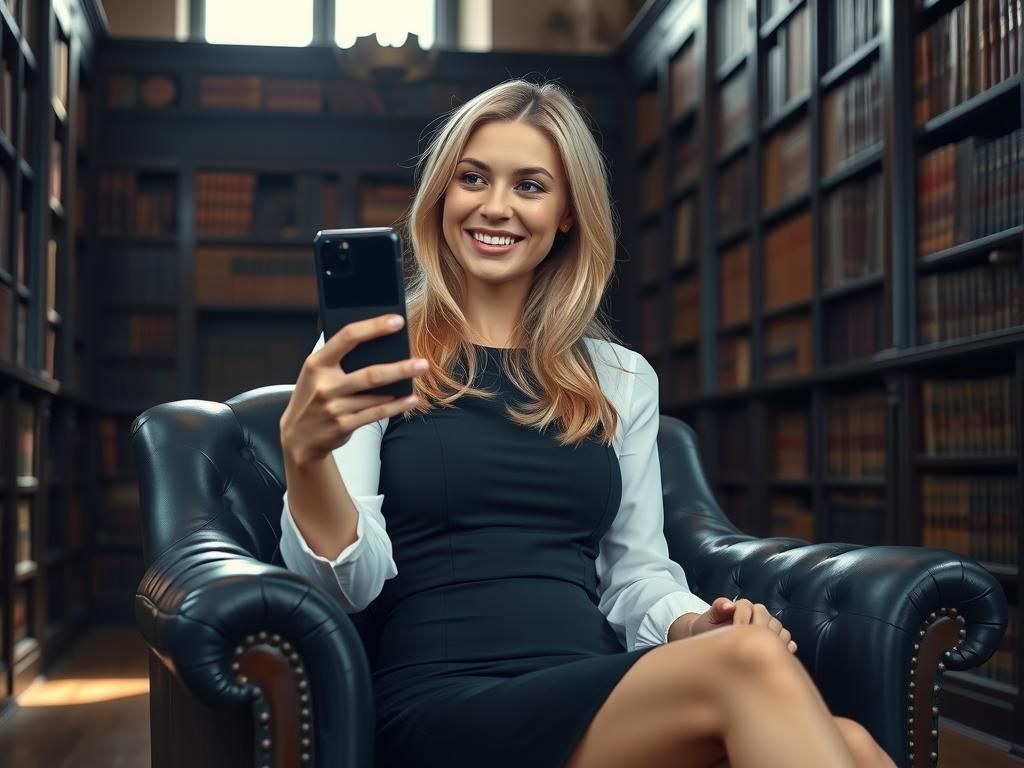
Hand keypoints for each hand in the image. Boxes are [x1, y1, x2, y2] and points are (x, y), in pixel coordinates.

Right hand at [280, 314, 427, 466]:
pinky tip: (409, 399)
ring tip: (418, 376)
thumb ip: (339, 357)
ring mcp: (334, 408)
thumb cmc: (312, 397)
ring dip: (402, 387)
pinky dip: (397, 406)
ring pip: (377, 396)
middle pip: (370, 374)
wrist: (298, 437)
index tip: (396, 321)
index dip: (374, 327)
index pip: (347, 337)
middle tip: (422, 362)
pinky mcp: (344, 426)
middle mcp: (324, 385)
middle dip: (400, 368)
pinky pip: (377, 414)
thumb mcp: (315, 372)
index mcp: (316, 364)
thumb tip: (378, 341)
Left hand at [689, 597, 797, 653]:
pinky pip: (786, 642)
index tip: (736, 629)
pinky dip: (785, 647)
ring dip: (773, 638)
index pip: (749, 607)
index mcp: (742, 607)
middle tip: (749, 641)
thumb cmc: (708, 629)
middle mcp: (756, 616)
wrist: (708, 642)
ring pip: (780, 629)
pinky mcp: (771, 643)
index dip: (743, 617)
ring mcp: (765, 629)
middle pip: (768, 617)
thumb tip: (729, 605)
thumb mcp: (709, 618)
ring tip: (762, 649)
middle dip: (759, 629)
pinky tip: (781, 654)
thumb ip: (718, 607)